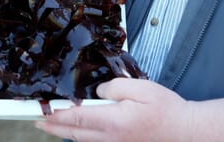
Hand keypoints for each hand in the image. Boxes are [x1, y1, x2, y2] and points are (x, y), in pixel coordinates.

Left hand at [35, 78, 191, 141]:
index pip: (76, 119)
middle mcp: (111, 138)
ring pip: (83, 141)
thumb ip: (114, 87)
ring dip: (66, 133)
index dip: (55, 116)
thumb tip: (99, 92)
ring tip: (52, 125)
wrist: (185, 132)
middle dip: (53, 127)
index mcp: (113, 121)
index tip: (40, 113)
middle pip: (74, 133)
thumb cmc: (166, 110)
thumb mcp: (141, 88)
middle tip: (38, 122)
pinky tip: (80, 132)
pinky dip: (83, 138)